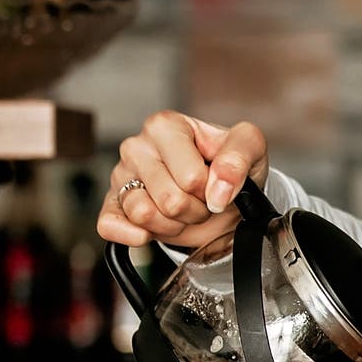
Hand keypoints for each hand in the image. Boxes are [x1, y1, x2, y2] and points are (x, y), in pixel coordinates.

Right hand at [96, 111, 268, 248]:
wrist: (221, 197)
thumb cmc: (229, 168)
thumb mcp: (251, 149)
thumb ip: (239, 157)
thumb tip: (218, 189)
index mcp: (166, 126)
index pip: (190, 177)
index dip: (210, 190)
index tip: (215, 183)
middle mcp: (137, 147)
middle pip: (169, 199)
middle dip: (195, 210)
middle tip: (201, 200)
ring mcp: (120, 175)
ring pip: (143, 214)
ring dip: (174, 223)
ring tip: (183, 209)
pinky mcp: (112, 203)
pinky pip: (110, 225)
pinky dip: (137, 235)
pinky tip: (153, 230)